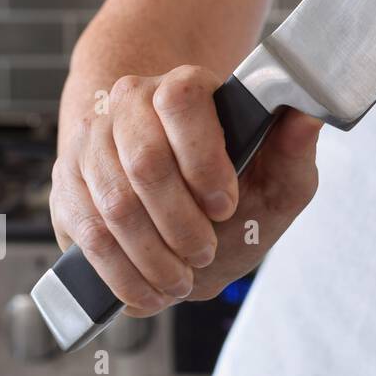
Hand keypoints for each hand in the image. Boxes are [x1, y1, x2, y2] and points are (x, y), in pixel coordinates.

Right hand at [49, 66, 321, 314]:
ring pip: (112, 203)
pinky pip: (85, 230)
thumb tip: (308, 115)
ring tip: (180, 278)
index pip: (183, 101)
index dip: (203, 158)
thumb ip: (296, 149)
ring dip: (150, 254)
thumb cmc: (238, 190)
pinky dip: (119, 270)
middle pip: (144, 161)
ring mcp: (92, 140)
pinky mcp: (67, 180)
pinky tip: (146, 288)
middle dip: (179, 223)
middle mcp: (131, 102)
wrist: (187, 210)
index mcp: (187, 86)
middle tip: (204, 253)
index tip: (226, 206)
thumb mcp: (280, 176)